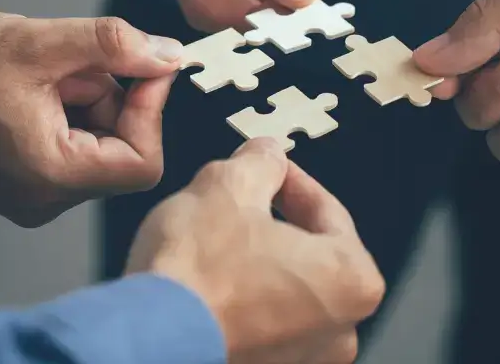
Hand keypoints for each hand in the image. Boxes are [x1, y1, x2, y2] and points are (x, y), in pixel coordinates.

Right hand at [0, 10, 181, 225]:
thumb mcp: (38, 42)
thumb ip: (114, 47)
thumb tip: (169, 55)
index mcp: (51, 177)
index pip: (143, 162)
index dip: (154, 109)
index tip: (148, 65)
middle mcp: (46, 199)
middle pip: (124, 150)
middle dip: (113, 97)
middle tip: (74, 63)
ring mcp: (36, 194)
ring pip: (101, 142)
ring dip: (90, 98)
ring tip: (44, 72)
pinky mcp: (26, 181)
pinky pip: (76, 145)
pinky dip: (72, 108)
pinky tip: (37, 85)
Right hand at [126, 138, 384, 363]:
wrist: (148, 339)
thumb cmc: (197, 277)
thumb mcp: (229, 186)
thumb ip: (260, 162)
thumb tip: (267, 156)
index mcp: (352, 281)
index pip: (327, 211)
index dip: (291, 180)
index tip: (271, 168)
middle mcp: (339, 332)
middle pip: (308, 255)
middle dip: (274, 225)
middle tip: (240, 201)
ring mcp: (302, 361)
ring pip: (282, 292)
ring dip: (255, 265)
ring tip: (215, 243)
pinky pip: (260, 326)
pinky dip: (240, 304)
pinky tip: (207, 284)